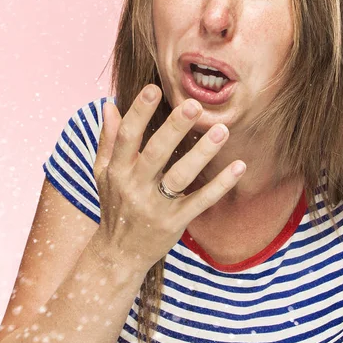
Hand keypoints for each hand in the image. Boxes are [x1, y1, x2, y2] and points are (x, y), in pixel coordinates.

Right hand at [92, 84, 246, 271]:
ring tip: (221, 129)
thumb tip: (109, 104)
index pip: (127, 136)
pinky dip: (220, 184)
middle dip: (175, 128)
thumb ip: (108, 138)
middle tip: (195, 105)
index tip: (153, 88)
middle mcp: (134, 187)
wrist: (118, 254)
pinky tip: (239, 166)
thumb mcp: (102, 172)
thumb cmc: (114, 205)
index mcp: (116, 170)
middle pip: (156, 153)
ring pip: (181, 176)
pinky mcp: (175, 222)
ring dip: (202, 153)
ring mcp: (155, 206)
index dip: (139, 112)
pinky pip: (201, 201)